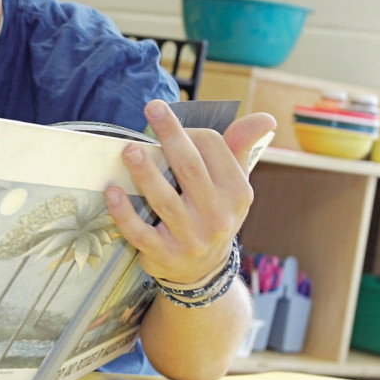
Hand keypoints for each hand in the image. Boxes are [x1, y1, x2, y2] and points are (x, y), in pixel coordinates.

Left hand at [105, 99, 275, 283]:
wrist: (202, 270)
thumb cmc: (212, 213)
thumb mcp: (232, 185)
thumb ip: (240, 148)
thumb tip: (267, 119)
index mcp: (237, 192)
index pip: (214, 149)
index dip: (190, 131)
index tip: (170, 124)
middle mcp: (217, 216)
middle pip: (190, 168)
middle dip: (170, 136)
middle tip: (151, 109)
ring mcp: (191, 238)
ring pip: (164, 200)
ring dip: (145, 173)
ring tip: (129, 151)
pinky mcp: (164, 255)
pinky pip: (140, 232)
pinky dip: (124, 212)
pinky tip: (112, 192)